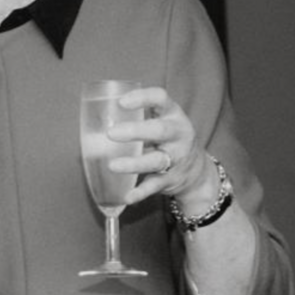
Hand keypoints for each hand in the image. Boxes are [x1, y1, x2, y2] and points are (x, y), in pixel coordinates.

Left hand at [106, 87, 218, 207]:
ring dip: (134, 163)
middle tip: (110, 133)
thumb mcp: (163, 121)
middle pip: (160, 130)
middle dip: (136, 131)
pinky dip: (141, 192)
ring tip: (112, 165)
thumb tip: (96, 116)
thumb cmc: (169, 139)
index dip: (143, 98)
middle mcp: (178, 135)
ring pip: (156, 161)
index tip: (121, 102)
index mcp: (173, 115)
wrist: (198, 172)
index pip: (161, 99)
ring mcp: (176, 159)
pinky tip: (127, 196)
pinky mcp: (170, 180)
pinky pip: (155, 186)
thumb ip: (139, 116)